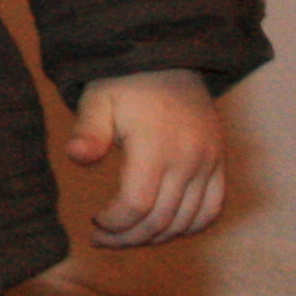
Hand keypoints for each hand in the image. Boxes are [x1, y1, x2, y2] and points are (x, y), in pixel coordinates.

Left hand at [67, 68, 226, 246]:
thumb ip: (89, 131)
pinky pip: (212, 209)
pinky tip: (164, 229)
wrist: (168, 55)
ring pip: (187, 221)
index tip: (94, 223)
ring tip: (128, 236)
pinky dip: (190, 226)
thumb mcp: (99, 98)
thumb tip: (76, 157)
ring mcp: (208, 162)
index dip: (114, 224)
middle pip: (161, 220)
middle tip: (103, 239)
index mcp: (156, 145)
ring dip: (156, 237)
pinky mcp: (219, 161)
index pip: (137, 205)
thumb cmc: (125, 80)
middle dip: (129, 237)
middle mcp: (188, 158)